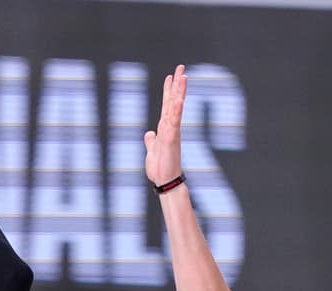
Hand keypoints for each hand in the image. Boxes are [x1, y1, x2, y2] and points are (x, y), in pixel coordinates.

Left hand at [144, 64, 186, 186]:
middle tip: (181, 67)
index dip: (168, 90)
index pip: (167, 104)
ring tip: (183, 76)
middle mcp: (170, 127)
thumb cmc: (160, 168)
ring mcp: (173, 132)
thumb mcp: (151, 151)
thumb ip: (151, 140)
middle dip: (177, 84)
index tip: (170, 76)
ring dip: (179, 92)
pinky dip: (176, 111)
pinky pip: (175, 122)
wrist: (165, 182)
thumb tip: (149, 133)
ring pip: (176, 108)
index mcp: (165, 128)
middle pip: (174, 101)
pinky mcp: (172, 139)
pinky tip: (179, 100)